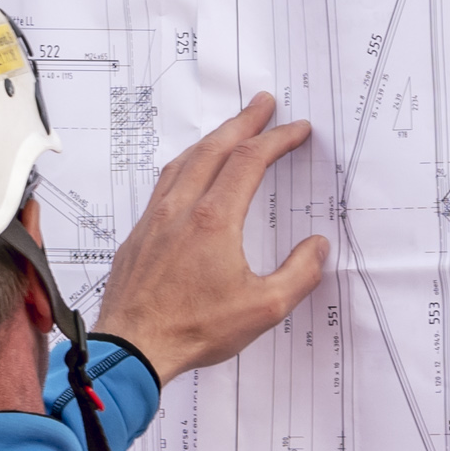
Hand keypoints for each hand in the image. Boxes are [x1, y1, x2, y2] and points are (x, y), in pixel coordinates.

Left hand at [89, 94, 329, 385]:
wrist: (132, 347)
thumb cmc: (194, 329)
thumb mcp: (263, 308)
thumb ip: (299, 274)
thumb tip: (317, 247)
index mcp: (214, 219)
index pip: (249, 161)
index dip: (277, 139)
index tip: (297, 129)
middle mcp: (181, 209)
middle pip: (214, 148)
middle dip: (243, 121)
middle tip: (262, 103)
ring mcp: (155, 219)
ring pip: (184, 161)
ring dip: (211, 139)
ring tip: (230, 130)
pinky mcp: (139, 234)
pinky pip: (164, 183)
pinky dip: (185, 164)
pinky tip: (188, 173)